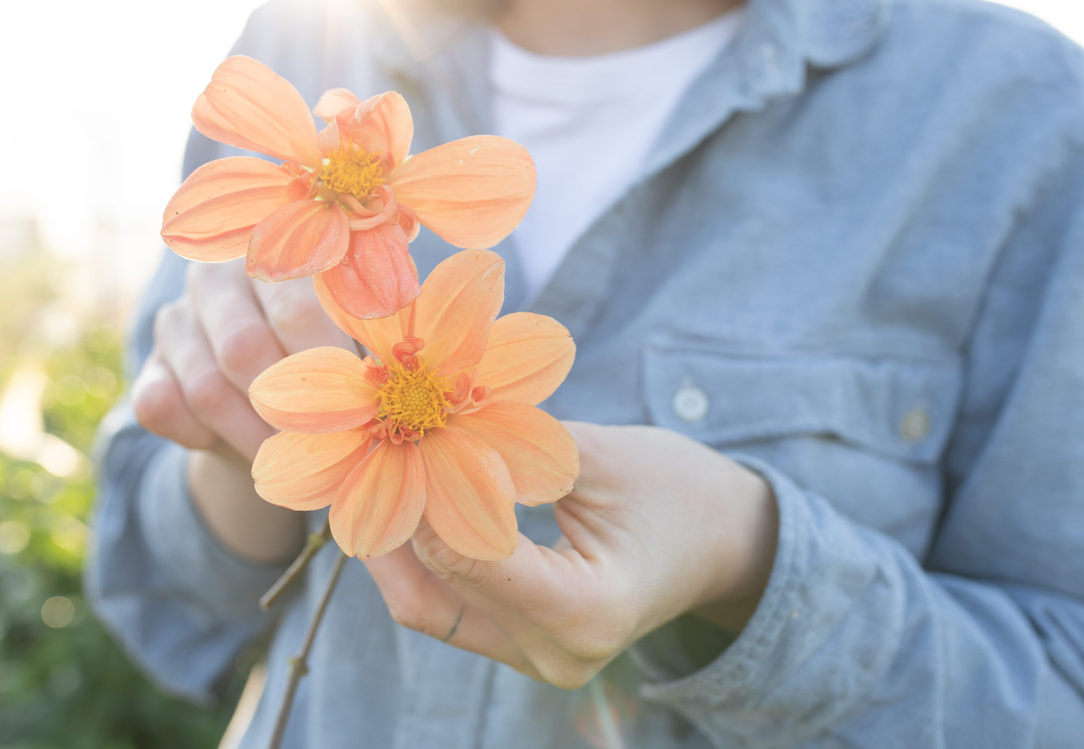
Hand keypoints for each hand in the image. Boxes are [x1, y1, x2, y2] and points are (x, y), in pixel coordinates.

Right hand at [129, 258, 352, 561]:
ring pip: (205, 385)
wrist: (269, 398)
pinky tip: (231, 450)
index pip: (297, 304)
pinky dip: (200, 437)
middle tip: (328, 449)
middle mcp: (216, 279)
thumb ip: (376, 329)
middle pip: (244, 346)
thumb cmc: (331, 353)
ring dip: (253, 436)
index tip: (366, 404)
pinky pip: (160, 406)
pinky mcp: (147, 370)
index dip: (329, 359)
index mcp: (275, 254)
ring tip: (293, 467)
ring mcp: (175, 323)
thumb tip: (418, 356)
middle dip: (290, 409)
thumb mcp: (356, 330)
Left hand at [364, 422, 778, 687]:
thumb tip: (431, 431)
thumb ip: (518, 449)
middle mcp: (556, 654)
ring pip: (424, 602)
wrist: (718, 541)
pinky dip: (418, 550)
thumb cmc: (676, 490)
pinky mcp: (517, 645)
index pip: (471, 550)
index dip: (427, 486)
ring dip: (392, 536)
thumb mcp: (604, 455)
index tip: (400, 424)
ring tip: (370, 467)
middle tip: (365, 440)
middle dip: (395, 509)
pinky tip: (401, 497)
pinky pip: (442, 604)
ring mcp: (533, 659)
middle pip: (434, 585)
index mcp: (587, 611)